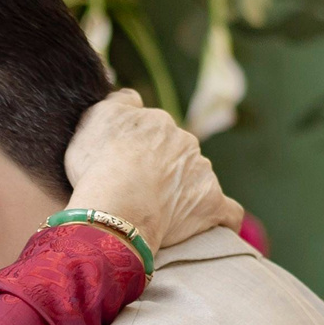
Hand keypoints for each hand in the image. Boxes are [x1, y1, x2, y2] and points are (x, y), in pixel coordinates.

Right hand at [64, 90, 243, 250]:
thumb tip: (134, 97)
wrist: (116, 206)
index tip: (125, 170)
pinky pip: (227, 212)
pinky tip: (212, 226)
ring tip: (159, 217)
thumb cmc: (98, 165)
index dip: (139, 152)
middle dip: (163, 171)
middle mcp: (185, 142)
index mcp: (158, 123)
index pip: (154, 132)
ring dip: (184, 194)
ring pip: (197, 179)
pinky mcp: (212, 205)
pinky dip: (221, 218)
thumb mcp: (96, 117)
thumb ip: (119, 101)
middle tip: (138, 195)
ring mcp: (202, 173)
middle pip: (177, 155)